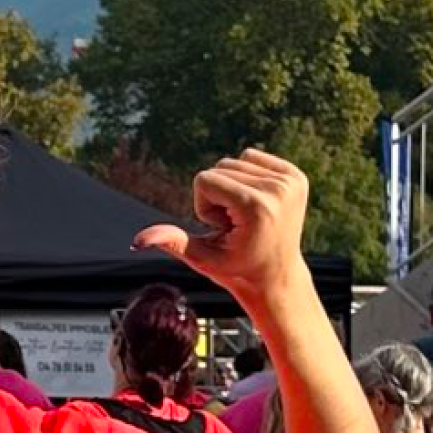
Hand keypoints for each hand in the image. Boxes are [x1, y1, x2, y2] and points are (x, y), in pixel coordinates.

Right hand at [133, 149, 311, 306]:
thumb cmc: (236, 268)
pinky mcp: (296, 175)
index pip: (205, 179)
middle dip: (217, 196)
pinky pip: (253, 158)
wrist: (276, 274)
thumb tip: (137, 240)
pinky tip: (256, 205)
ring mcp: (291, 180)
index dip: (204, 206)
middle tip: (236, 226)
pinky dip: (246, 178)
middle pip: (220, 167)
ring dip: (231, 188)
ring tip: (245, 217)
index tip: (224, 229)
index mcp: (257, 206)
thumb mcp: (202, 258)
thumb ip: (172, 242)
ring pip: (235, 161)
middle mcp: (278, 189)